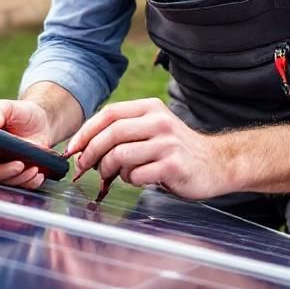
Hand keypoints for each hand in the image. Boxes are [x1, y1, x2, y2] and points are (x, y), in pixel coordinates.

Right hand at [0, 99, 53, 189]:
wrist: (40, 121)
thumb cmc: (18, 113)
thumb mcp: (6, 107)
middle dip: (1, 172)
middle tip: (19, 164)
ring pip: (1, 182)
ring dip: (17, 178)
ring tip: (32, 167)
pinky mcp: (13, 176)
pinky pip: (18, 185)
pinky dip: (28, 182)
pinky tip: (36, 173)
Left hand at [63, 97, 229, 200]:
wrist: (217, 163)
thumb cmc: (177, 149)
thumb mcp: (153, 129)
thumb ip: (125, 131)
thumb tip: (85, 146)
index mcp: (151, 108)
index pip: (109, 114)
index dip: (85, 131)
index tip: (72, 148)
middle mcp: (159, 122)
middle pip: (111, 134)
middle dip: (90, 152)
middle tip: (83, 166)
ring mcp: (167, 143)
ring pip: (120, 155)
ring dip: (109, 169)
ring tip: (114, 174)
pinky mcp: (173, 165)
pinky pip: (136, 175)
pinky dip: (130, 180)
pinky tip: (138, 179)